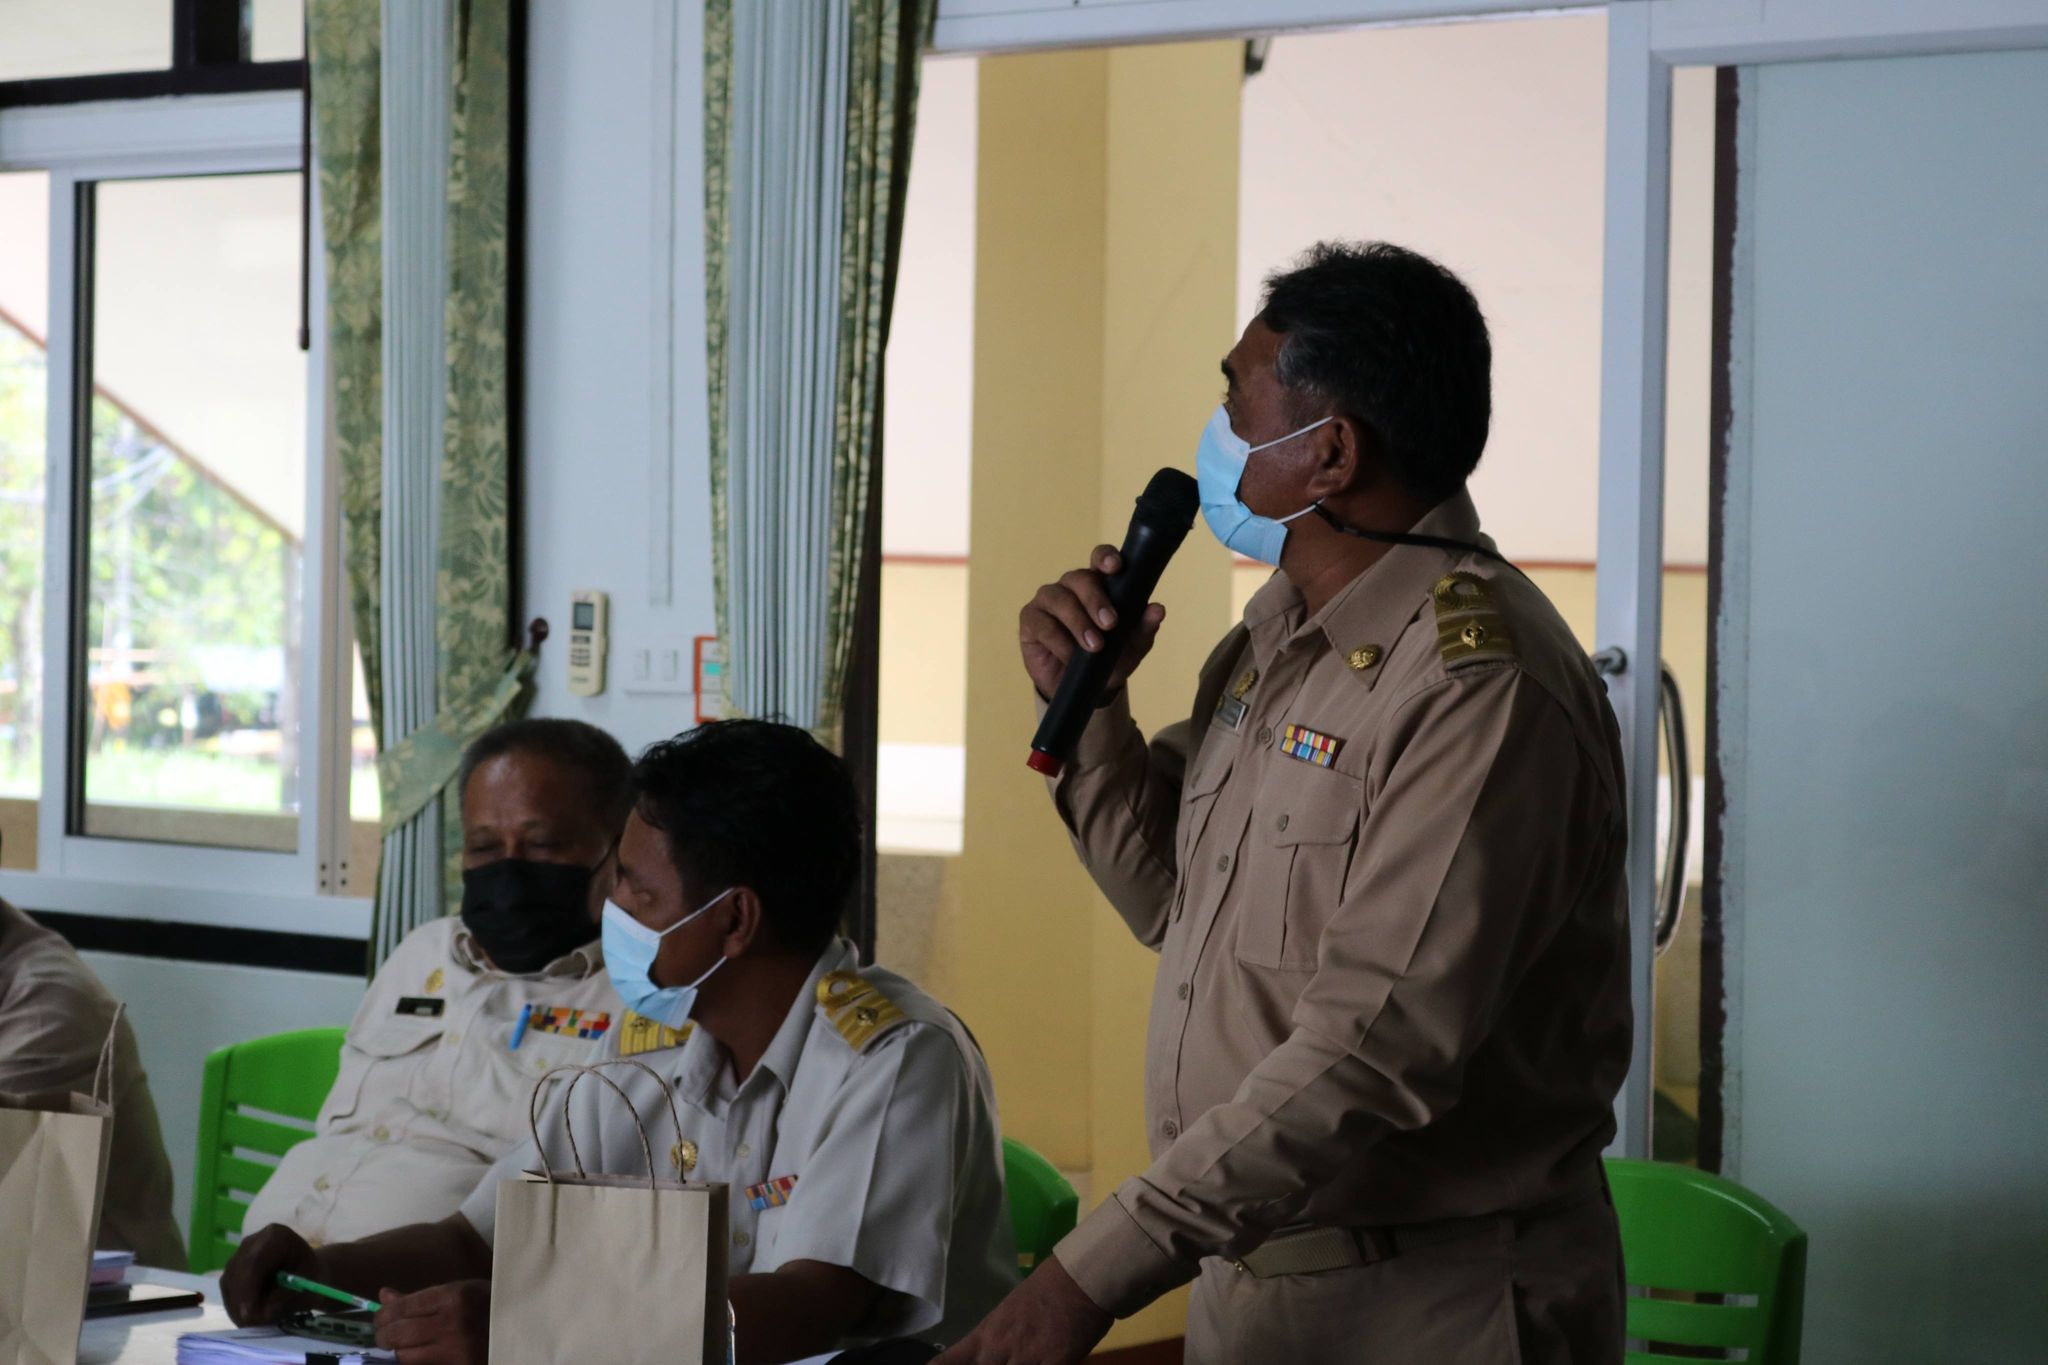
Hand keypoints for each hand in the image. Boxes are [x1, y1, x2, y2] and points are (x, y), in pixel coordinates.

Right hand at [221, 1223, 325, 1325]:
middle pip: (237, 1272)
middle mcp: (253, 1241)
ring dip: (239, 1306)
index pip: (255, 1262)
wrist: (306, 1272)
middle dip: (242, 1301)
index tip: (249, 1315)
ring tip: (256, 1323)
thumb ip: (287, 1299)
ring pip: (230, 1283)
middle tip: (251, 1325)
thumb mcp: (308, 1288)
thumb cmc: (311, 1277)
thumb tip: (262, 1312)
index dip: (248, 1289)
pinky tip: (250, 1317)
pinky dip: (237, 1306)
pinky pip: (228, 1290)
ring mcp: (240, 1254)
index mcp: (276, 1237)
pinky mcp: (233, 1269)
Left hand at [374, 1280, 491, 1364]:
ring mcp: (455, 1350)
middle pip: (399, 1334)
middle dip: (384, 1336)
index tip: (381, 1318)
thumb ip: (422, 1297)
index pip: (403, 1306)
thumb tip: (384, 1296)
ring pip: (405, 1357)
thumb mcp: (461, 1292)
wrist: (524, 1329)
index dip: (384, 1314)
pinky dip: (412, 1363)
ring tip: (397, 1347)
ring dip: (396, 1353)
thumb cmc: (490, 1306)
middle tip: (384, 1335)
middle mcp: (452, 1323)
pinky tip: (413, 1356)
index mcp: (455, 1296)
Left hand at [935, 1257, 1112, 1364]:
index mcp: (987, 1334)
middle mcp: (1001, 1349)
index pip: (950, 1361)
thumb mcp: (1011, 1314)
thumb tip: (991, 1359)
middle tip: (993, 1362)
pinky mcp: (1056, 1364)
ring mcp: (1028, 1359)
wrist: (1081, 1278)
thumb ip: (998, 1341)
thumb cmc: (1046, 1291)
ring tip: (1020, 1362)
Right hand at [1018, 546, 1167, 700]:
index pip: (1099, 558)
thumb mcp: (1132, 647)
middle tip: (1110, 623)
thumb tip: (1158, 609)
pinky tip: (1071, 656)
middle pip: (1079, 578)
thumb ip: (1144, 628)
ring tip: (1094, 645)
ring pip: (1059, 599)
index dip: (1105, 557)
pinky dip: (1059, 641)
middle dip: (1095, 599)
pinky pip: (1043, 625)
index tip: (1115, 567)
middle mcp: (1071, 587)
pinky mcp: (1030, 620)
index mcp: (1098, 584)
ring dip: (1078, 621)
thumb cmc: (1109, 658)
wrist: (1085, 689)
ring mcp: (1048, 601)